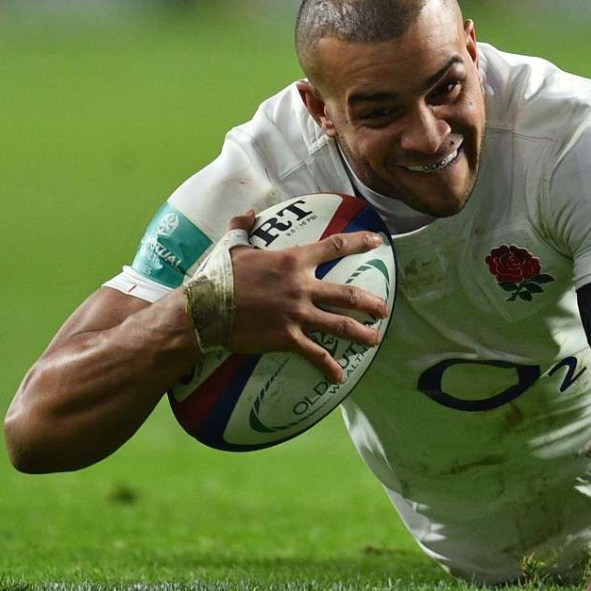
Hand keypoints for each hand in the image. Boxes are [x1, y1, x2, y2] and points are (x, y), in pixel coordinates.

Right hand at [224, 211, 389, 382]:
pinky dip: (329, 367)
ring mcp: (297, 314)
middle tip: (386, 309)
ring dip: (362, 333)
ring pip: (341, 325)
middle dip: (372, 303)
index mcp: (292, 260)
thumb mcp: (233, 246)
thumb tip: (251, 212)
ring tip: (376, 339)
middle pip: (348, 294)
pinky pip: (316, 354)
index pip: (334, 247)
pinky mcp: (288, 338)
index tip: (378, 241)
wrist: (205, 310)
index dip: (359, 242)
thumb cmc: (219, 277)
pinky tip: (340, 377)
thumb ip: (245, 226)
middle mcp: (302, 287)